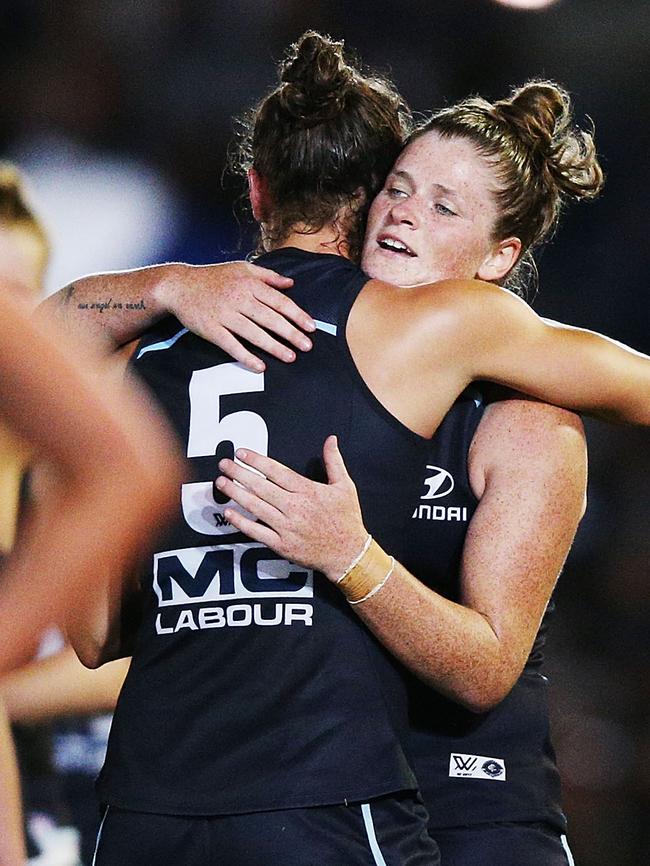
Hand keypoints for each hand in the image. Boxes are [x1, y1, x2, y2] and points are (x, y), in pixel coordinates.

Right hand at [160, 261, 315, 371]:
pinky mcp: (211, 329)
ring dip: (274, 347)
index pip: (279, 301)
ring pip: (254, 333)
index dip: (297, 315)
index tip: (311, 327)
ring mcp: (224, 315)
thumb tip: (291, 283)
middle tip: (307, 347)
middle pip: (270, 319)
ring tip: (290, 357)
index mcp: (248, 284)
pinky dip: (246, 357)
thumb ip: (268, 276)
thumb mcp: (241, 268)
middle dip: (291, 334)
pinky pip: (231, 346)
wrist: (179, 285)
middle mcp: (238, 298)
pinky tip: (260, 367)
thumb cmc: (213, 277)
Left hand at [215, 435, 367, 580]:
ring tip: (221, 482)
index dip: (256, 461)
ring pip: (256, 507)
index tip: (241, 453)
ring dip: (236, 493)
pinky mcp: (282, 545)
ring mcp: (287, 527)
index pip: (276, 471)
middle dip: (239, 473)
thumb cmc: (347, 520)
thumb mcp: (345, 486)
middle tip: (224, 464)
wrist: (349, 554)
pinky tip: (229, 512)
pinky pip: (257, 532)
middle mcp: (295, 508)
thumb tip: (331, 440)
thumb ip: (334, 461)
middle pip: (261, 487)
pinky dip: (241, 523)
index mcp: (308, 491)